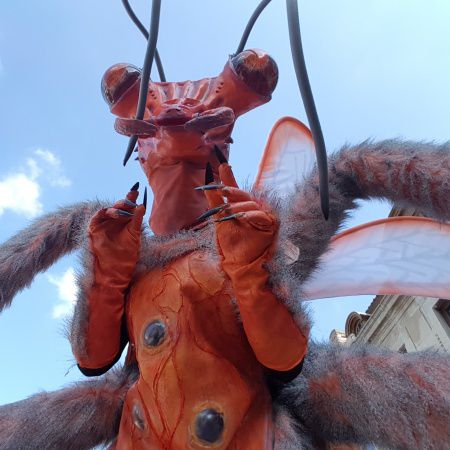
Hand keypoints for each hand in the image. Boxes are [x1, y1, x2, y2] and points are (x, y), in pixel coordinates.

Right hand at [88, 182, 145, 288]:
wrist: (115, 270)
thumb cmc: (127, 255)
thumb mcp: (135, 235)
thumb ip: (137, 220)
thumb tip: (141, 205)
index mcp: (126, 222)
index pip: (129, 207)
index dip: (132, 198)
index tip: (137, 189)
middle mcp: (115, 222)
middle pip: (119, 206)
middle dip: (125, 200)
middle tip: (131, 197)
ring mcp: (104, 225)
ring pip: (108, 210)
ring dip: (115, 207)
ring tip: (123, 207)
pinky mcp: (94, 229)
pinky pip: (97, 217)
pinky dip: (104, 213)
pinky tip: (114, 213)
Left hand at [199, 162, 278, 277]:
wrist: (239, 265)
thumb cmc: (231, 246)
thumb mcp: (219, 222)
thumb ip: (215, 203)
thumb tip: (208, 185)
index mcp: (241, 207)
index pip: (234, 190)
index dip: (229, 179)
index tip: (222, 165)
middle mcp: (253, 209)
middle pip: (243, 195)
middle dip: (232, 191)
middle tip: (221, 190)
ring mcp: (263, 215)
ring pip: (251, 204)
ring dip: (238, 207)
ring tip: (227, 212)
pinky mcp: (271, 224)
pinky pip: (261, 216)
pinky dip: (251, 215)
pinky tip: (241, 217)